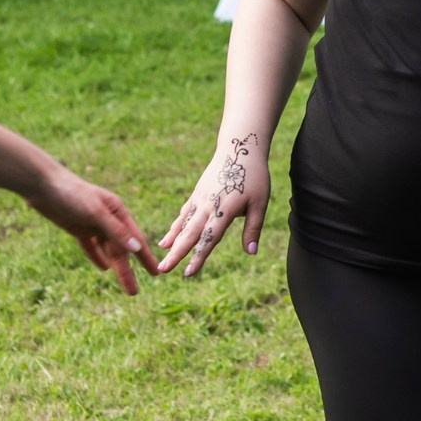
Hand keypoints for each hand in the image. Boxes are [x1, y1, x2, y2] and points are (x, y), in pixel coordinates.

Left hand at [24, 169, 148, 294]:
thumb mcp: (95, 211)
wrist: (42, 185)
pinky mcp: (78, 228)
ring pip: (107, 251)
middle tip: (134, 293)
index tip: (155, 273)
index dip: (145, 257)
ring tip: (125, 286)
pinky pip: (91, 247)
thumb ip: (115, 230)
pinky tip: (104, 269)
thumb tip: (136, 248)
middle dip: (128, 271)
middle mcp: (108, 219)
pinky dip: (97, 257)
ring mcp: (92, 224)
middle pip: (120, 250)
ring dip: (115, 268)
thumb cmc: (71, 193)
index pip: (135, 239)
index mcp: (117, 212)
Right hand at [155, 131, 270, 276]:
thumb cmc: (254, 176)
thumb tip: (251, 253)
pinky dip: (175, 227)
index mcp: (224, 210)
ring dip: (171, 242)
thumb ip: (253, 228)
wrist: (240, 147)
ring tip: (160, 258)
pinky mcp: (197, 193)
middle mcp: (208, 205)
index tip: (188, 273)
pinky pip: (184, 213)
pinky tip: (167, 240)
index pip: (209, 238)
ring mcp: (200, 199)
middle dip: (176, 254)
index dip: (198, 257)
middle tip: (162, 270)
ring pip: (183, 224)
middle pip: (189, 234)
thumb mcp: (260, 203)